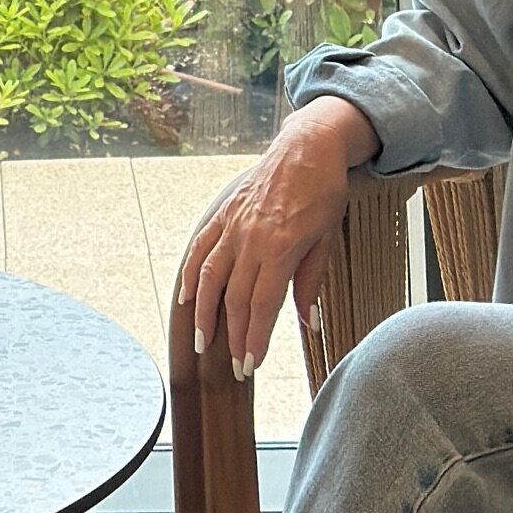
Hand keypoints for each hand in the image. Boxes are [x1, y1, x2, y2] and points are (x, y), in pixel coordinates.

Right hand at [173, 99, 378, 381]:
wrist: (308, 146)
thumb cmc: (324, 192)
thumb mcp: (327, 239)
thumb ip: (312, 282)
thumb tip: (309, 322)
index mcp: (281, 248)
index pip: (263, 305)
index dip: (256, 339)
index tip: (251, 364)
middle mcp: (251, 239)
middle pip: (235, 298)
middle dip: (234, 336)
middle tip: (234, 367)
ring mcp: (233, 225)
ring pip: (209, 277)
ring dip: (204, 312)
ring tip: (203, 342)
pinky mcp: (224, 213)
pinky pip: (201, 248)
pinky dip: (189, 273)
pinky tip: (185, 296)